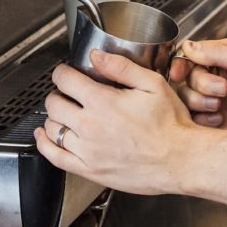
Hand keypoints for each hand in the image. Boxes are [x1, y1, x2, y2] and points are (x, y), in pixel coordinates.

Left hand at [35, 51, 195, 195]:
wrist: (180, 159)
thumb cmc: (171, 125)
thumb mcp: (153, 84)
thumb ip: (121, 67)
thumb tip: (97, 56)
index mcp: (103, 102)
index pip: (65, 80)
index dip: (62, 72)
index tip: (66, 73)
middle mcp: (90, 126)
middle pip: (54, 103)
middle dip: (58, 93)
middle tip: (67, 93)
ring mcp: (88, 150)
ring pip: (52, 128)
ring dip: (54, 117)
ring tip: (62, 113)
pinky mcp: (90, 170)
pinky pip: (55, 157)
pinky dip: (45, 144)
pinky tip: (45, 136)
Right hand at [170, 38, 226, 130]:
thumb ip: (218, 53)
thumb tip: (189, 46)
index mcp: (226, 56)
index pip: (192, 55)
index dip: (182, 64)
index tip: (180, 72)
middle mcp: (219, 76)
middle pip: (187, 78)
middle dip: (200, 84)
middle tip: (223, 90)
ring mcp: (218, 99)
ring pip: (189, 99)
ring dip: (199, 102)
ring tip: (220, 105)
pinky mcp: (220, 121)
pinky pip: (197, 120)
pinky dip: (204, 120)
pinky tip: (220, 119)